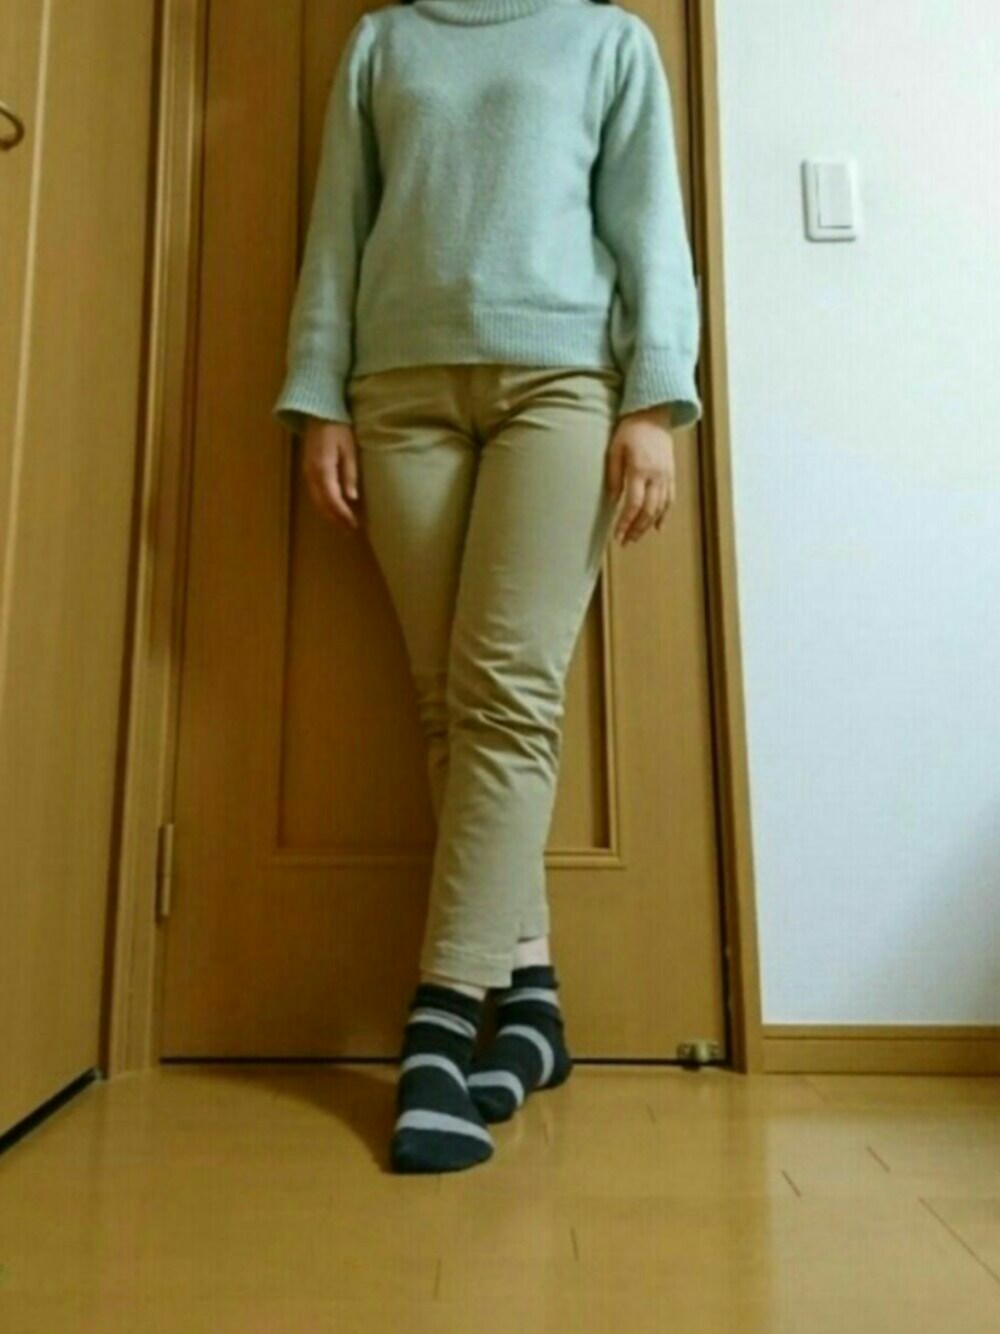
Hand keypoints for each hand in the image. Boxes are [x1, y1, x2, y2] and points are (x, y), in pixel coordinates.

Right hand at [302, 418, 360, 531]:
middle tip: (351, 530)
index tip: (354, 525)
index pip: (332, 499)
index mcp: (323, 469)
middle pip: (322, 504)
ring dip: (329, 514)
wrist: (319, 413)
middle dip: (336, 519)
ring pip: (317, 501)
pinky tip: (334, 510)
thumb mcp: (349, 449)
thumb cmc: (338, 428)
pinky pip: (315, 494)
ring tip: (344, 524)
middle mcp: (311, 474)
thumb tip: (352, 497)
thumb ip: (350, 473)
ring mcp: (307, 473)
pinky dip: (324, 505)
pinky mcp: (308, 471)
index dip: (343, 514)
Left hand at [606, 406, 676, 544]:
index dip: (625, 523)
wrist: (653, 415)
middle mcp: (656, 476)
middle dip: (637, 529)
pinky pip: (670, 499)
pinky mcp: (671, 474)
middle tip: (625, 542)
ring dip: (648, 526)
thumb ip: (613, 476)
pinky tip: (658, 527)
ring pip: (661, 508)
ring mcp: (666, 476)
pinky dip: (664, 515)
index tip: (617, 536)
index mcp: (640, 470)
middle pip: (649, 511)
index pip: (633, 505)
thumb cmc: (630, 430)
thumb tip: (612, 500)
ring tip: (636, 537)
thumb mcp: (614, 450)